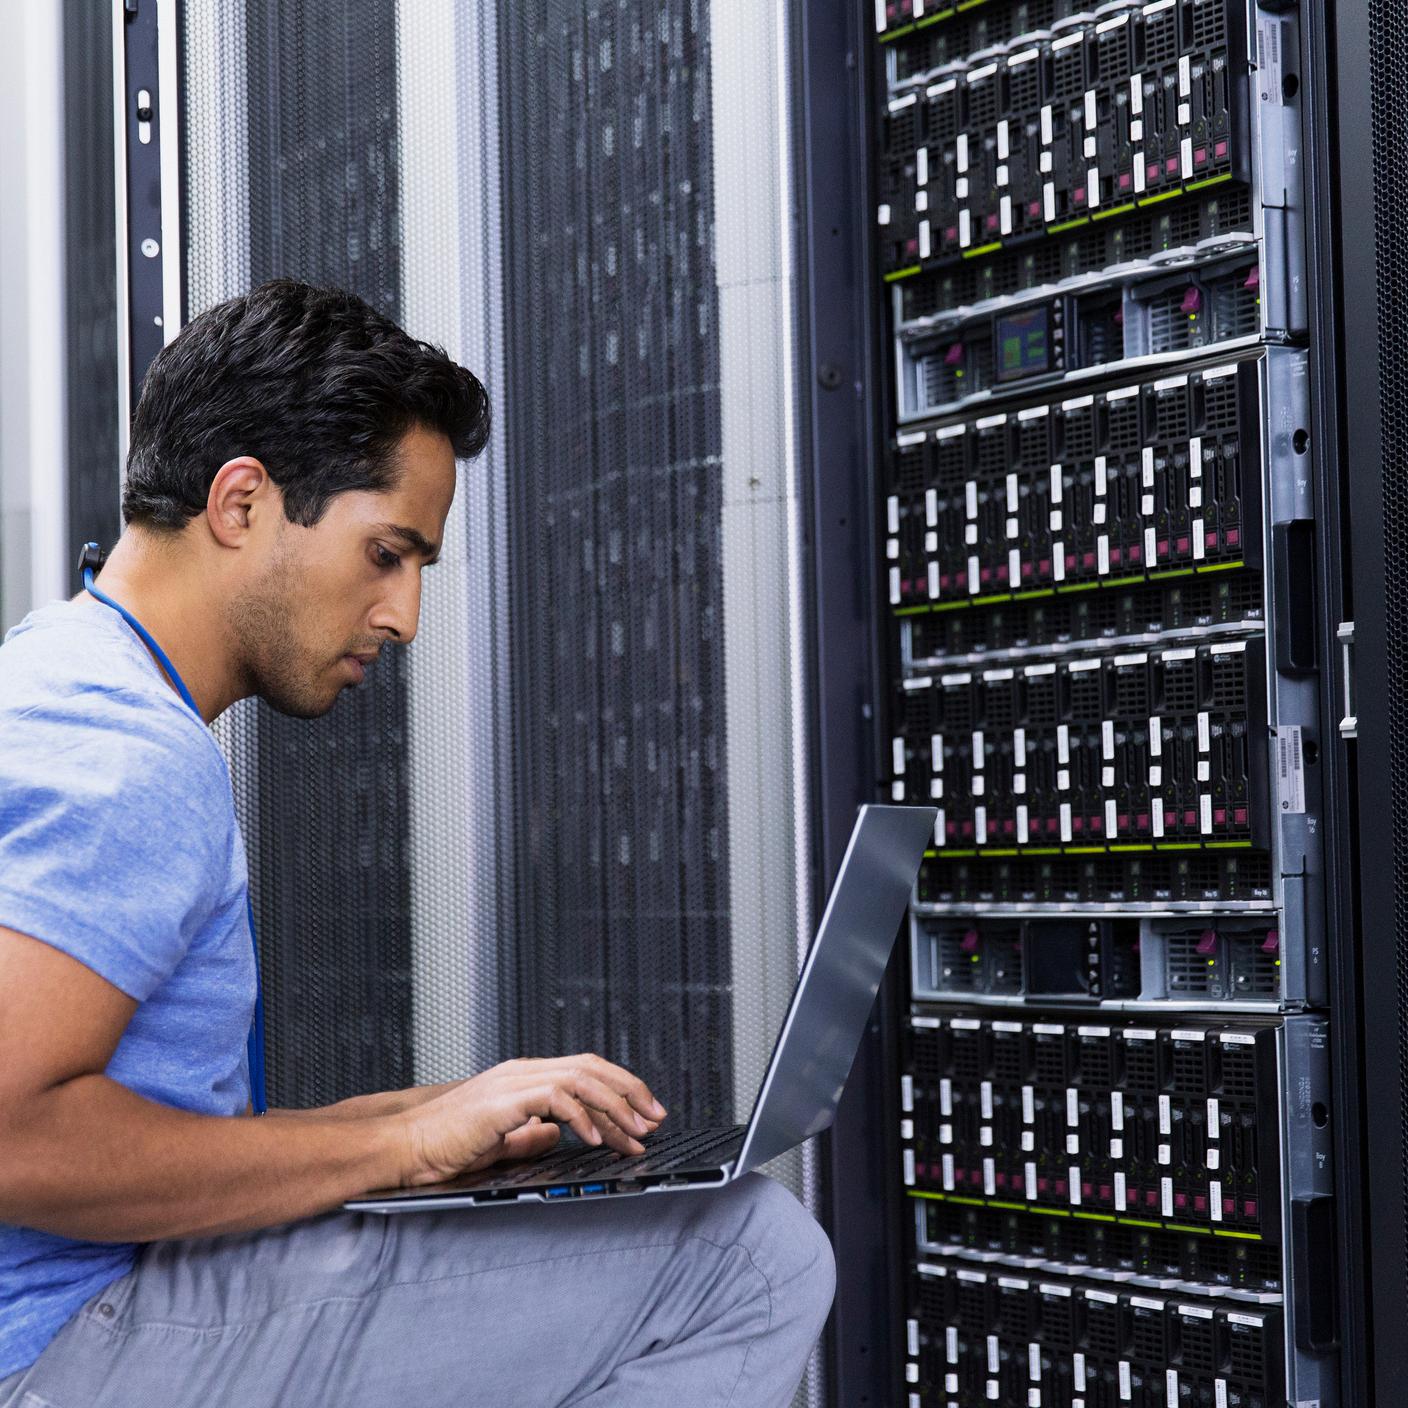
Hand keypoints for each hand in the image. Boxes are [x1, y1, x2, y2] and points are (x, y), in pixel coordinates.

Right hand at [395, 1054, 667, 1186]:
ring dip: (616, 1107)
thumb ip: (530, 1134)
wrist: (404, 1147)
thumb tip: (559, 1135)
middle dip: (630, 1092)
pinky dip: (583, 1117)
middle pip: (592, 1067)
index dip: (621, 1088)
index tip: (646, 1114)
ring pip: (582, 1079)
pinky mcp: (504, 1100)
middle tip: (656, 1120)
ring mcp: (513, 1081)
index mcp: (525, 1077)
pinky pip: (556, 1098)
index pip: (585, 1070)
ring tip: (636, 1133)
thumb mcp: (500, 1140)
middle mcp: (523, 1071)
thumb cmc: (444, 1146)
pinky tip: (597, 1139)